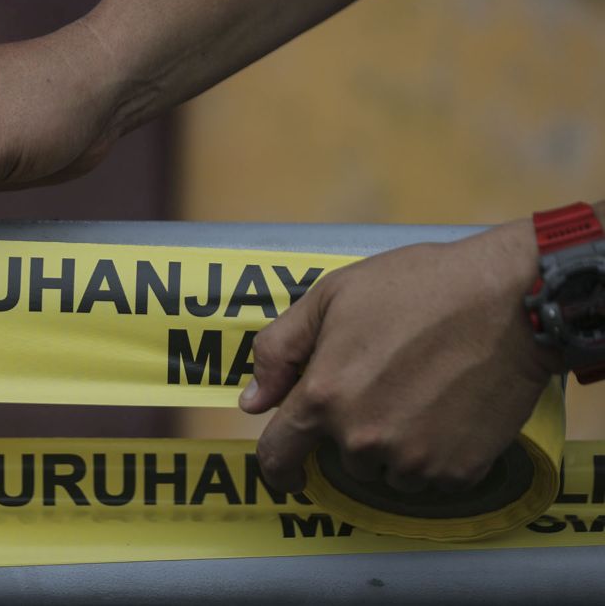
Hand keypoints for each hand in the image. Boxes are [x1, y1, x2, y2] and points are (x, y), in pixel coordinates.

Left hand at [239, 220, 561, 493]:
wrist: (510, 299)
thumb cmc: (417, 286)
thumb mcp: (332, 297)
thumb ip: (280, 350)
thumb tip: (252, 401)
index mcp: (323, 398)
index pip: (279, 455)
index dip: (278, 467)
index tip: (288, 471)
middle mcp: (362, 439)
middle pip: (343, 457)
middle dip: (353, 430)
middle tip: (386, 383)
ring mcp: (413, 460)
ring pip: (388, 470)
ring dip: (395, 445)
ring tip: (421, 392)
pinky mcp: (458, 471)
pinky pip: (432, 476)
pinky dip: (436, 452)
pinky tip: (449, 409)